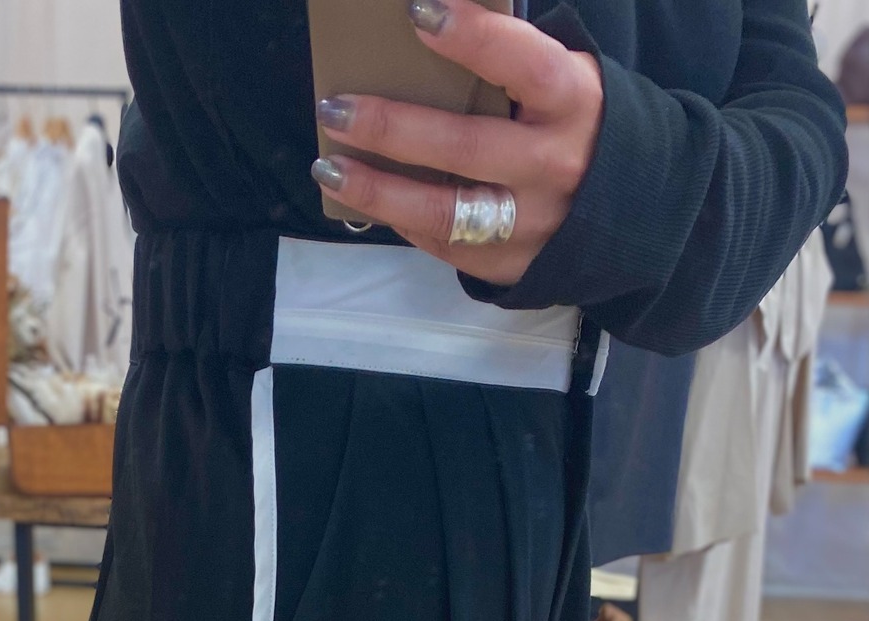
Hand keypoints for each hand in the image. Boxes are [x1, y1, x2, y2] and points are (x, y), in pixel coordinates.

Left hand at [312, 0, 602, 284]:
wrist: (625, 210)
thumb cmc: (572, 124)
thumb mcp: (561, 82)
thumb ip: (510, 62)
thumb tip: (429, 28)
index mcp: (571, 103)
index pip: (521, 63)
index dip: (470, 37)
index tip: (416, 12)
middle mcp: (553, 165)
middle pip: (463, 146)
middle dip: (392, 127)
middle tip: (337, 109)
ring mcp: (531, 223)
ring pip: (442, 210)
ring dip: (377, 189)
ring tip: (329, 167)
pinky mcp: (509, 263)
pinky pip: (442, 243)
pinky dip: (399, 218)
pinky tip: (366, 197)